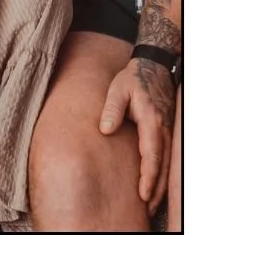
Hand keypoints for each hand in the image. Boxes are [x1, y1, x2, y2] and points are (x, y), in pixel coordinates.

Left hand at [99, 57, 176, 212]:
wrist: (152, 66)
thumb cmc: (133, 79)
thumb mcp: (118, 89)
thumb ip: (112, 109)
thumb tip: (105, 129)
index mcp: (151, 120)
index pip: (151, 154)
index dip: (148, 176)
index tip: (142, 194)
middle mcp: (163, 128)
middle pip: (163, 164)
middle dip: (155, 188)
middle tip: (147, 208)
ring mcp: (168, 130)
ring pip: (168, 163)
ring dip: (160, 184)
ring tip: (151, 203)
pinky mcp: (167, 130)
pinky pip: (167, 156)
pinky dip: (163, 172)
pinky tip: (156, 184)